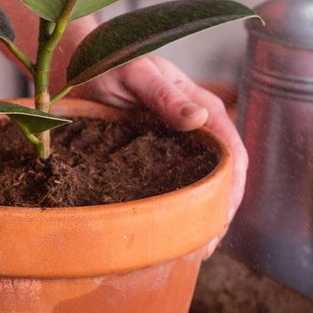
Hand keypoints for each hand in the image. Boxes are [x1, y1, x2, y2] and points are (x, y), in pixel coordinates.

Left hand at [73, 54, 245, 258]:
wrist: (80, 62)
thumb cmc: (108, 61)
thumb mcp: (134, 73)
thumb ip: (164, 94)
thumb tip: (199, 118)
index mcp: (202, 106)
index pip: (233, 152)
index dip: (233, 188)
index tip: (222, 218)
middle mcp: (198, 126)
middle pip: (224, 176)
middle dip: (221, 212)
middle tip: (205, 248)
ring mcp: (181, 142)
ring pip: (204, 184)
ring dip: (203, 217)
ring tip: (194, 251)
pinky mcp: (161, 153)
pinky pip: (180, 183)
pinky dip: (182, 209)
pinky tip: (174, 233)